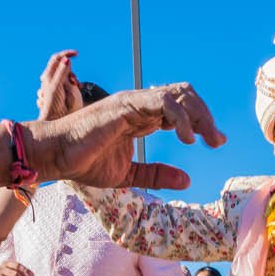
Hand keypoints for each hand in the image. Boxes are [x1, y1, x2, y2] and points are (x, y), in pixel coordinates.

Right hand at [23, 83, 224, 190]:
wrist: (57, 157)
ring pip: (178, 95)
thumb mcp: (129, 175)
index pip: (181, 107)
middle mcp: (140, 105)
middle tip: (217, 141)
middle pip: (185, 95)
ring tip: (205, 140)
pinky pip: (161, 102)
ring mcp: (133, 102)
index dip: (202, 121)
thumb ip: (157, 175)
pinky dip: (179, 117)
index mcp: (142, 117)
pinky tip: (187, 138)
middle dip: (206, 116)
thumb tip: (187, 180)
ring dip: (198, 116)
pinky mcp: (125, 105)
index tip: (215, 141)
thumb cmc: (84, 163)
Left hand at [36, 50, 82, 120]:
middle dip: (71, 69)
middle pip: (63, 65)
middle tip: (74, 79)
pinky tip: (76, 87)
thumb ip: (61, 72)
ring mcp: (58, 83)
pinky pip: (70, 79)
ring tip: (75, 85)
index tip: (76, 54)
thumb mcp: (57, 86)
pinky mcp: (64, 88)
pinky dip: (74, 81)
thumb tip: (66, 59)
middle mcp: (52, 78)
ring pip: (68, 73)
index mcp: (48, 75)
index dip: (65, 54)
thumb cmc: (54, 103)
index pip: (56, 58)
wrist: (56, 118)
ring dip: (73, 76)